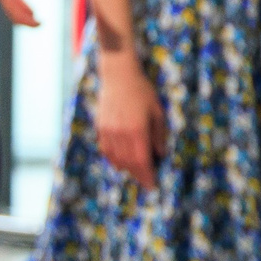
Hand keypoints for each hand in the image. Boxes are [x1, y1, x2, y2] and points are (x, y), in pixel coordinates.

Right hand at [96, 52, 166, 190]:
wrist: (118, 76)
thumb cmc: (142, 92)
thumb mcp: (157, 112)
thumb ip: (158, 135)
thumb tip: (160, 154)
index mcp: (137, 129)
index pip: (141, 160)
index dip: (147, 175)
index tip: (152, 184)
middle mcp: (120, 133)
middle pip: (128, 162)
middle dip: (138, 174)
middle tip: (146, 180)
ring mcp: (108, 130)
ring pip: (115, 158)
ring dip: (126, 168)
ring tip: (136, 171)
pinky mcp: (100, 127)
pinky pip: (106, 150)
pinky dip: (114, 158)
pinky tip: (121, 161)